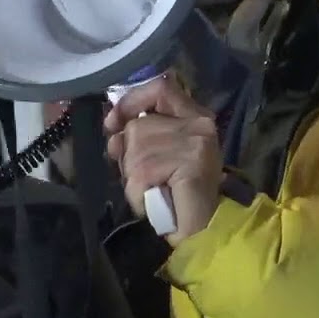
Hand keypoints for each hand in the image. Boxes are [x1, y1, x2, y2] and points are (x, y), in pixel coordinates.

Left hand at [103, 75, 221, 245]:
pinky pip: (141, 175)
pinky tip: (152, 199)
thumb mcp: (160, 154)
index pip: (161, 88)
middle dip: (127, 155)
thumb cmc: (179, 193)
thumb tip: (112, 126)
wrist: (206, 229)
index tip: (113, 122)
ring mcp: (196, 144)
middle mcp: (199, 125)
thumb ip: (141, 134)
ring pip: (135, 151)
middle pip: (138, 126)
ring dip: (133, 177)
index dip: (131, 101)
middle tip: (141, 176)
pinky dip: (137, 193)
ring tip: (153, 190)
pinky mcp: (190, 165)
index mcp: (195, 117)